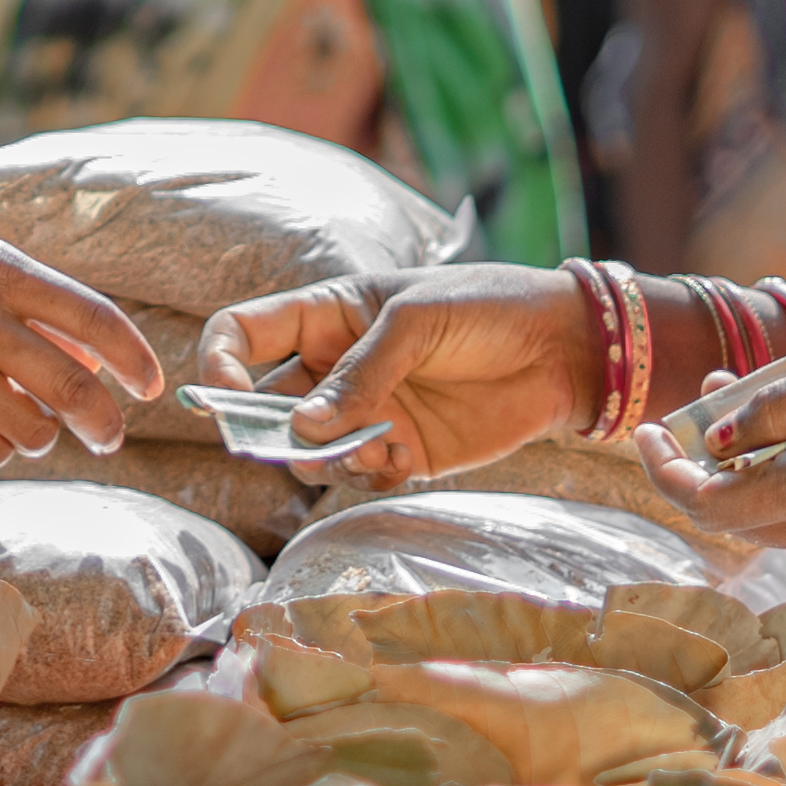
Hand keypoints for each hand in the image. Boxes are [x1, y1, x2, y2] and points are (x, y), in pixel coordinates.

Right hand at [0, 219, 162, 467]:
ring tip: (15, 419)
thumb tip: (87, 352)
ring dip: (36, 433)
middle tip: (107, 435)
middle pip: (75, 388)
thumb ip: (22, 299)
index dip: (134, 359)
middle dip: (103, 422)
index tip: (150, 386)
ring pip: (33, 429)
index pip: (94, 318)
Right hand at [198, 265, 592, 485]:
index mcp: (327, 316)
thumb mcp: (416, 321)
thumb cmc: (487, 308)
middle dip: (268, 431)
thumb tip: (304, 429)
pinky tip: (403, 458)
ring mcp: (367, 413)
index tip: (227, 395)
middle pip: (266, 406)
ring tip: (371, 448)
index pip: (243, 334)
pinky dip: (366, 475)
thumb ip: (360, 374)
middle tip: (300, 443)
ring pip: (307, 452)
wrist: (565, 350)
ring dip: (323, 459)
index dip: (220, 364)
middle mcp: (335, 368)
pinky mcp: (402, 452)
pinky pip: (357, 476)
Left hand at [655, 332, 785, 572]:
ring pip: (785, 522)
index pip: (712, 503)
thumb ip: (784, 404)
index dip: (664, 471)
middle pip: (740, 519)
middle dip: (705, 468)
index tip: (640, 432)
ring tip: (764, 404)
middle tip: (696, 408)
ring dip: (760, 473)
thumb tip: (713, 435)